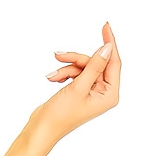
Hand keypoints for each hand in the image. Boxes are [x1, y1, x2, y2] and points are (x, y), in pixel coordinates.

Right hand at [33, 21, 120, 144]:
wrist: (41, 129)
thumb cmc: (60, 115)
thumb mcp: (79, 87)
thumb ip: (94, 66)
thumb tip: (107, 48)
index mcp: (109, 94)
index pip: (113, 62)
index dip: (109, 43)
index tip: (105, 26)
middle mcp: (103, 93)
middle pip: (95, 63)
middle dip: (76, 60)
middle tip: (60, 56)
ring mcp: (91, 91)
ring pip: (83, 67)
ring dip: (67, 67)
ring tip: (53, 75)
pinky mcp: (80, 90)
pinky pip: (76, 73)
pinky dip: (64, 73)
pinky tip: (52, 78)